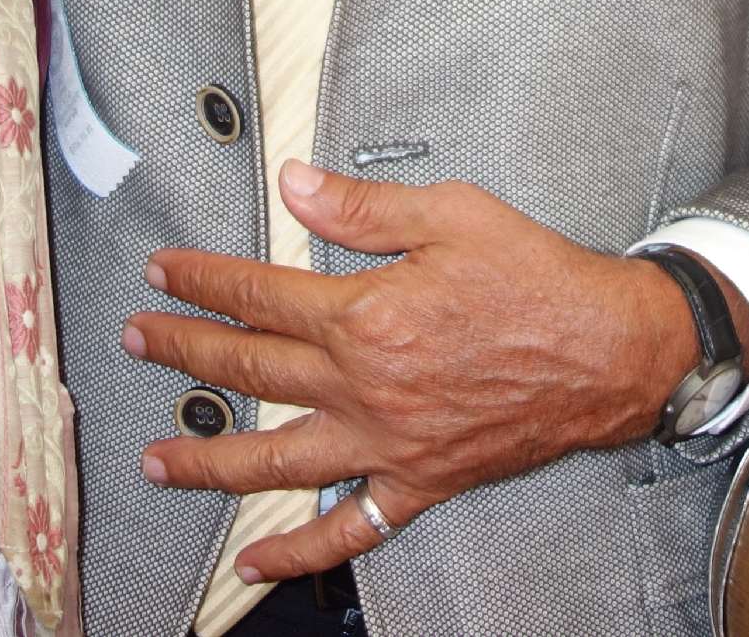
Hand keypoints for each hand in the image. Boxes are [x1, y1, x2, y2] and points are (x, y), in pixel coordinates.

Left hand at [120, 162, 738, 581]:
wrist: (611, 352)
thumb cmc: (537, 277)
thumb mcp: (452, 215)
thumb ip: (363, 208)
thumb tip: (292, 184)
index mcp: (366, 317)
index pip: (259, 295)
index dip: (202, 280)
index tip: (163, 271)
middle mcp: (364, 388)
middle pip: (252, 368)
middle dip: (185, 350)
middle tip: (137, 339)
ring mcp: (388, 444)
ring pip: (275, 460)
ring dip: (207, 459)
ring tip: (155, 459)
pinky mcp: (420, 483)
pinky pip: (349, 530)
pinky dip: (299, 553)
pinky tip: (256, 564)